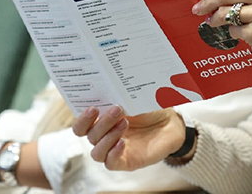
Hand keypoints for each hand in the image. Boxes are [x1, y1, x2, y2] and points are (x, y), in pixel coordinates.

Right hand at [72, 106, 186, 170]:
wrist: (171, 122)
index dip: (82, 119)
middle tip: (117, 109)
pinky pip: (110, 163)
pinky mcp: (126, 162)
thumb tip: (106, 89)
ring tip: (125, 123)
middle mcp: (104, 137)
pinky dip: (113, 153)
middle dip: (102, 122)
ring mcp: (114, 150)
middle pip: (90, 136)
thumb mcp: (132, 100)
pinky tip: (123, 142)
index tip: (93, 108)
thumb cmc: (150, 109)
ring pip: (97, 152)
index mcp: (101, 122)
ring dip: (108, 137)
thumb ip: (117, 98)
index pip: (81, 127)